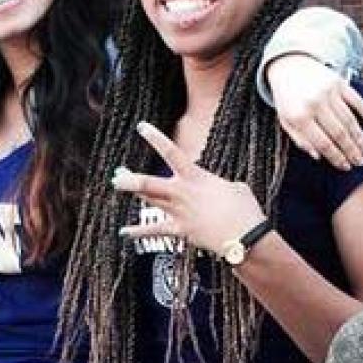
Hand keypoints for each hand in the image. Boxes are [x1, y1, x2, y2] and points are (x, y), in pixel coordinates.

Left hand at [112, 122, 265, 252]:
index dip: (154, 138)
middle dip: (131, 179)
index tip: (141, 127)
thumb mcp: (236, 187)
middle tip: (116, 174)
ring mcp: (179, 212)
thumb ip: (220, 185)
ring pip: (150, 201)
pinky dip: (138, 231)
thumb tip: (218, 191)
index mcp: (196, 177)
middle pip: (149, 184)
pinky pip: (154, 230)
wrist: (245, 235)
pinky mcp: (181, 230)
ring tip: (118, 186)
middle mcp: (183, 192)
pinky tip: (123, 232)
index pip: (171, 152)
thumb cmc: (245, 209)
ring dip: (134, 194)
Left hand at [264, 53, 362, 169]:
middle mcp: (315, 104)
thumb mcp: (286, 120)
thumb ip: (300, 139)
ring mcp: (328, 92)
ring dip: (361, 138)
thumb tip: (319, 157)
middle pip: (339, 133)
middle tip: (361, 163)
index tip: (346, 167)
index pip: (323, 143)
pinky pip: (357, 100)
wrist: (289, 65)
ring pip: (350, 120)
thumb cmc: (288, 98)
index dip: (336, 157)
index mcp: (299, 116)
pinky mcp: (339, 82)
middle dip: (352, 151)